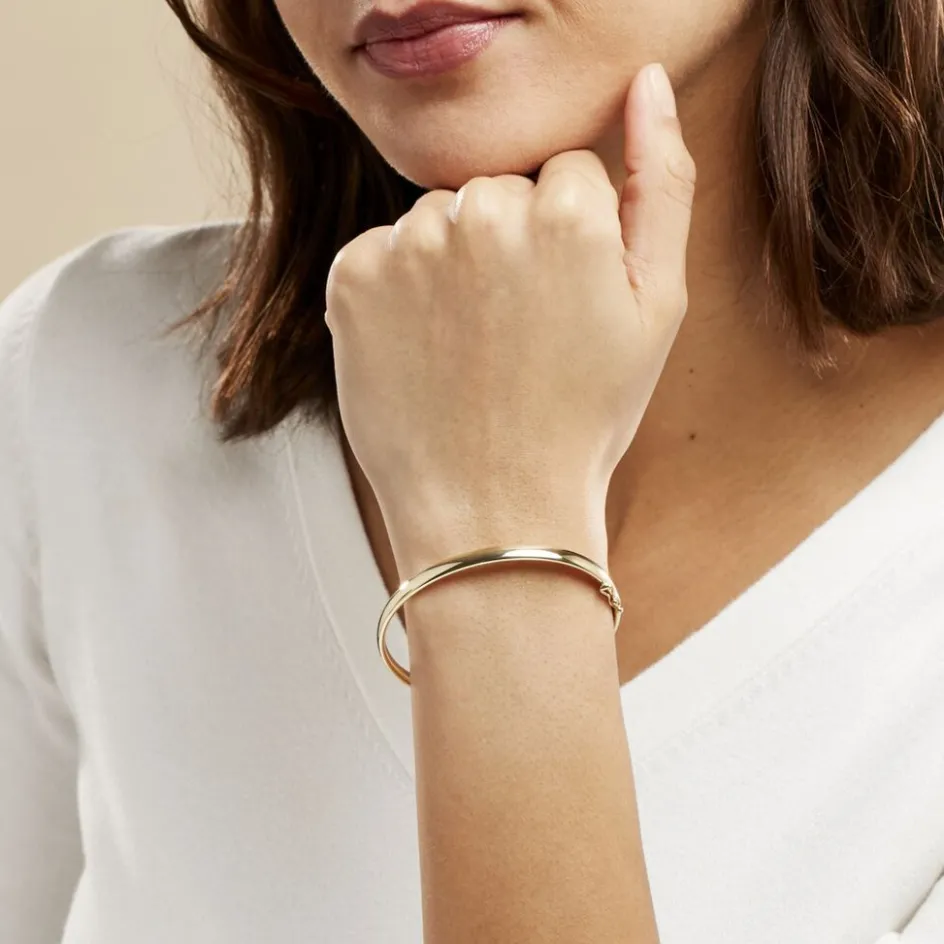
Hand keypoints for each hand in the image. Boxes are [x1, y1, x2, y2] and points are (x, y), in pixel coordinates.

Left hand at [324, 63, 695, 561]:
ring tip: (471, 347)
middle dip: (511, 244)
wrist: (493, 509)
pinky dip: (399, 290)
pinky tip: (425, 348)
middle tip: (519, 335)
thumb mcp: (657, 307)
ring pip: (439, 218)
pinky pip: (384, 250)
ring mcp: (408, 245)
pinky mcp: (351, 277)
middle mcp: (481, 212)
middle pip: (499, 190)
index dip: (572, 243)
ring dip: (452, 264)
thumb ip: (661, 181)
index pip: (567, 176)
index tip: (565, 306)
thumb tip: (647, 82)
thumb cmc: (582, 418)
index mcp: (566, 213)